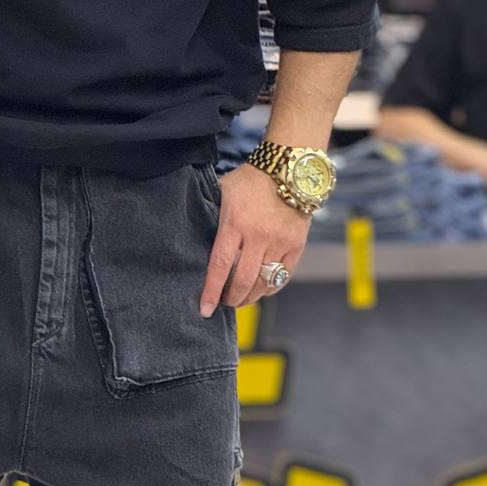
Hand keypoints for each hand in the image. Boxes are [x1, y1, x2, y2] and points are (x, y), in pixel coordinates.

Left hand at [199, 163, 311, 316]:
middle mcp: (258, 235)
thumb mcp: (224, 194)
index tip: (205, 310)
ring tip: (241, 299)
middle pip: (243, 281)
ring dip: (250, 297)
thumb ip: (214, 219)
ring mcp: (279, 241)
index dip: (211, 291)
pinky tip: (261, 290)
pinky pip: (282, 277)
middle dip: (232, 299)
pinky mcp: (296, 244)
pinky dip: (270, 288)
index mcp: (235, 224)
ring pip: (263, 283)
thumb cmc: (250, 181)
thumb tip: (197, 243)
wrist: (288, 167)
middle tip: (225, 303)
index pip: (221, 266)